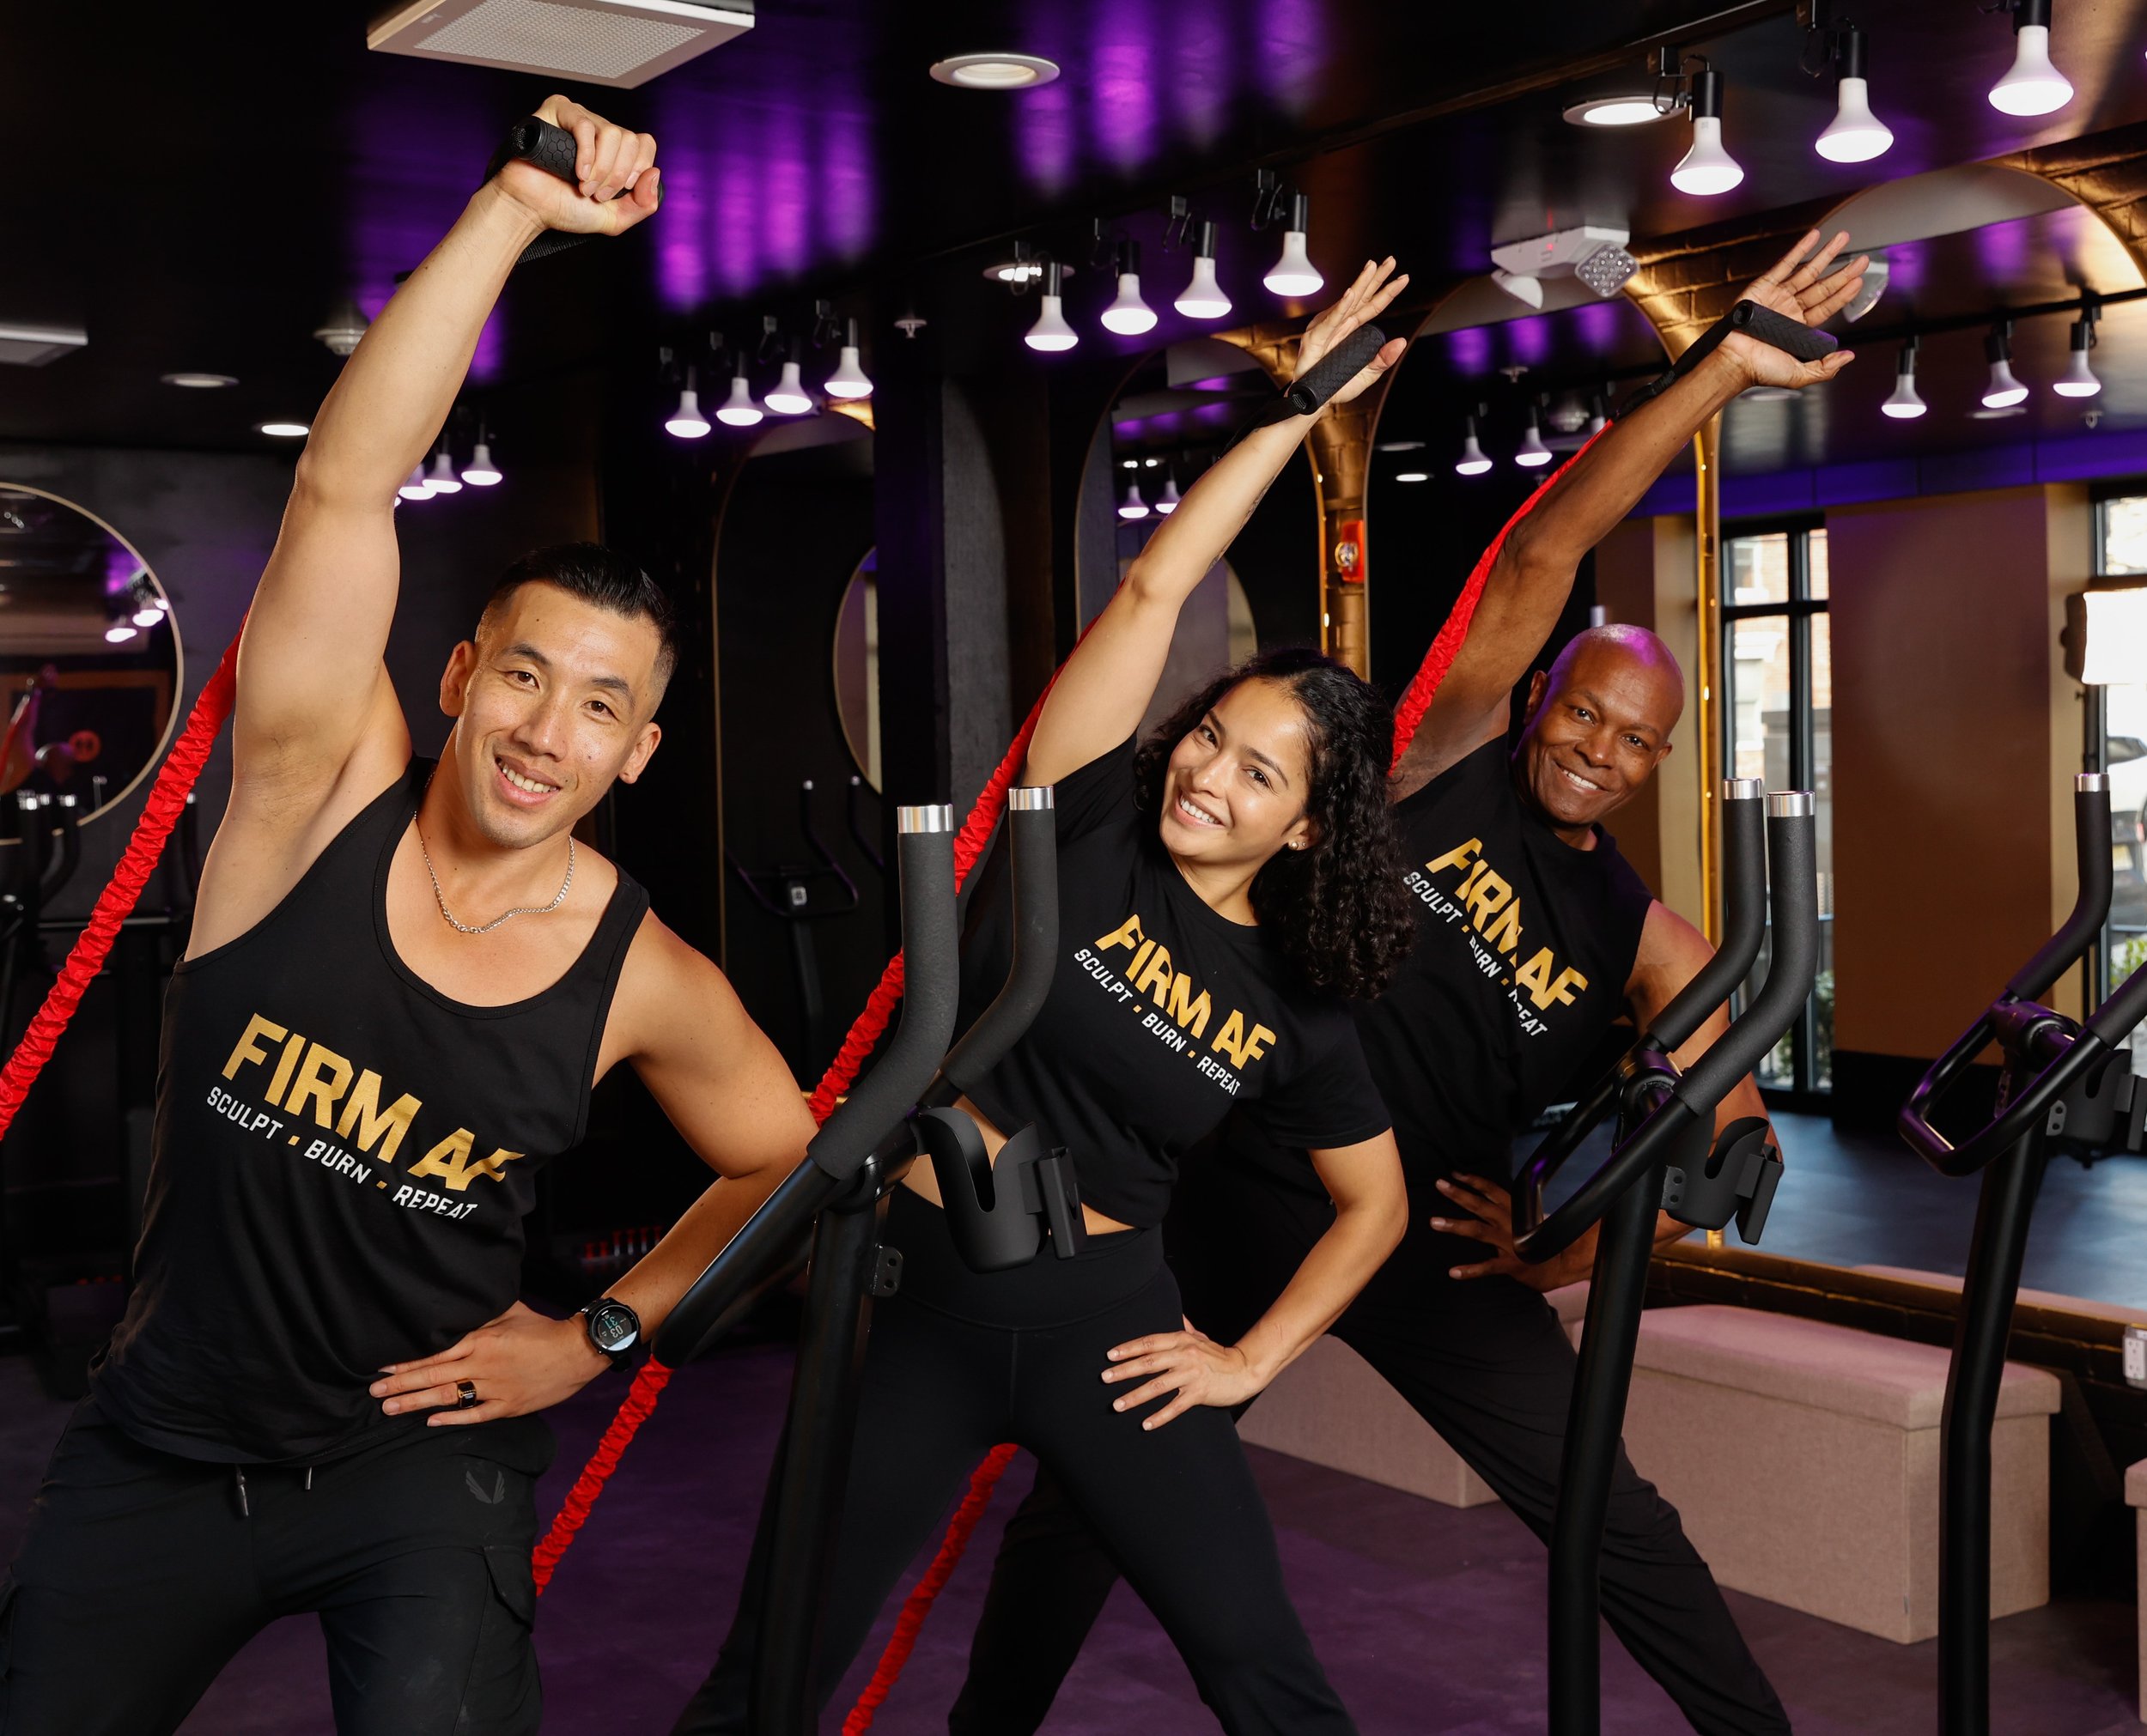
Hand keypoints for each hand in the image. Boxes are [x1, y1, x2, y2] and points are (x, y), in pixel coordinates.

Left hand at [370, 1300, 608, 1426]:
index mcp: (483, 1340)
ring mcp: (496, 1389)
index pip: (436, 1352)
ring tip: (390, 1409)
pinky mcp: (509, 1406)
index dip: (407, 1361)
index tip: (383, 1368)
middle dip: (401, 1385)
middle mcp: (484, 1365)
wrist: (577, 1352)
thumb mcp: (510, 1311)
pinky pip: (475, 1415)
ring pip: (449, 1397)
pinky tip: (431, 1422)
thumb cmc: (543, 1328)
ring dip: (416, 1404)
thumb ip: (480, 1314)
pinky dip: (452, 1419)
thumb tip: (454, 1308)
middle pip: (435, 1376)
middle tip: (374, 1393)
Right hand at [495, 95, 661, 236]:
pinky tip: (578, 172)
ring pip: (612, 133)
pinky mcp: (558, 111)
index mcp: (614, 149)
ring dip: (602, 168)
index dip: (638, 167)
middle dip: (617, 175)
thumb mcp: (614, 218)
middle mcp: (599, 130)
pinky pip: (584, 124)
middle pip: (630, 139)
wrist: (531, 209)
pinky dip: (587, 154)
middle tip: (597, 193)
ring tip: (584, 185)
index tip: (621, 190)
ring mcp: (580, 118)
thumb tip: (655, 173)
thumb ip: (643, 205)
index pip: (644, 142)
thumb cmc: (566, 208)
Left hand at [1101, 1316, 1267, 1429]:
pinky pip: (1176, 1406)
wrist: (1245, 1370)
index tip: (1109, 1356)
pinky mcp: (1200, 1393)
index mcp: (1181, 1340)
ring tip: (1117, 1405)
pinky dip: (1160, 1416)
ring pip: (1158, 1386)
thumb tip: (1177, 1315)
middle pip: (1148, 1363)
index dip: (1128, 1349)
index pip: (1149, 1343)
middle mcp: (1184, 1355)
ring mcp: (1191, 1375)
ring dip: (1135, 1396)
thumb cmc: (1219, 1354)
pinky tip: (1146, 1424)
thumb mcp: (1201, 1337)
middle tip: (1104, 1378)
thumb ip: (1186, 1328)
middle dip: (1124, 1371)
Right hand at [1292, 257, 1410, 409]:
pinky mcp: (1315, 338)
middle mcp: (1340, 324)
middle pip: (1362, 297)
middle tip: (1392, 260)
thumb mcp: (1367, 375)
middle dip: (1376, 277)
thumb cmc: (1335, 387)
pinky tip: (1351, 293)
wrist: (1314, 402)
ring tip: (1372, 267)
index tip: (1404, 278)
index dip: (1387, 292)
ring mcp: (1327, 329)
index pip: (1373, 306)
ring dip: (1360, 283)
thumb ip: (1383, 360)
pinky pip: (1330, 320)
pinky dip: (1340, 307)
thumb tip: (1401, 341)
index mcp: (1352, 330)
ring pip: (1347, 302)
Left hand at [1430, 1172, 1595, 1291]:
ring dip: (1456, 1225)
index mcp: (1514, 1210)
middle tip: (1439, 1184)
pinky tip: (1453, 1272)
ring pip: (1479, 1231)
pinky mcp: (1511, 1265)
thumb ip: (1504, 1208)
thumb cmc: (1535, 1239)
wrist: (1558, 1265)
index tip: (1454, 1173)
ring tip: (1434, 1222)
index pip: (1492, 1190)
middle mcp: (1510, 1223)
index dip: (1473, 1181)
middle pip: (1481, 1205)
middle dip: (1459, 1194)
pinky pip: (1488, 1267)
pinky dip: (1470, 1270)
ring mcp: (1510, 1243)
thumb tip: (1481, 1195)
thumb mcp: (1523, 1218)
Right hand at [1720, 228, 1864, 390]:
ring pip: (1808, 271)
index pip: (1827, 306)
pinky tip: (1814, 237)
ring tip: (1843, 238)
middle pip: (1823, 286)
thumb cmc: (1760, 371)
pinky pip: (1785, 264)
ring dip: (1827, 254)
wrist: (1734, 362)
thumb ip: (1825, 368)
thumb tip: (1848, 356)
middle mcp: (1790, 309)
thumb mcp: (1800, 375)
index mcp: (1799, 328)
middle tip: (1862, 260)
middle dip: (1844, 272)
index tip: (1859, 280)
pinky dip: (1800, 250)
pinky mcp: (1763, 286)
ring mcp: (1778, 296)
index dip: (1843, 294)